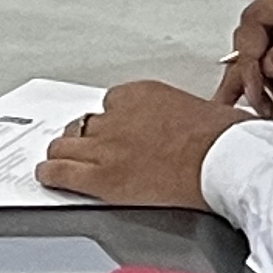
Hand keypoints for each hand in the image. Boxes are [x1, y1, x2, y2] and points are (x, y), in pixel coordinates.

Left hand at [33, 79, 243, 203]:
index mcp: (143, 94)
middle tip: (86, 146)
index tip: (118, 130)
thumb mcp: (207, 111)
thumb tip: (200, 125)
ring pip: (66, 144)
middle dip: (84, 135)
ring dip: (63, 152)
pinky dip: (50, 173)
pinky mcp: (104, 178)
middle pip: (85, 123)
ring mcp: (108, 147)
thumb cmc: (225, 138)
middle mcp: (119, 116)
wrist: (225, 162)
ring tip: (59, 158)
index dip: (113, 120)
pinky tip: (47, 175)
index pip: (112, 102)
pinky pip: (62, 172)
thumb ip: (187, 117)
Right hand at [213, 0, 272, 116]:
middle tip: (252, 96)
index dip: (251, 51)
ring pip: (258, 43)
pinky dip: (269, 74)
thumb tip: (265, 63)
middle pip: (254, 29)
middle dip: (250, 67)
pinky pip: (271, 51)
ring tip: (262, 102)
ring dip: (256, 75)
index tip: (254, 79)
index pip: (260, 14)